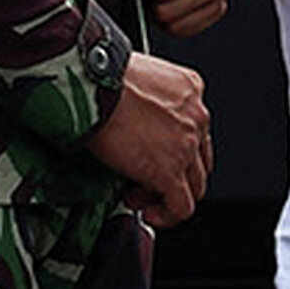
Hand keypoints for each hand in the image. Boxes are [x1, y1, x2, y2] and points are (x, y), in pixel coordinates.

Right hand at [87, 53, 211, 227]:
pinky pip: (181, 206)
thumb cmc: (96, 73)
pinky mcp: (171, 170)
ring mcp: (187, 145)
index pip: (195, 128)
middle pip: (199, 159)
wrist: (90, 81)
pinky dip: (168, 215)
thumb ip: (144, 98)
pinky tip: (148, 212)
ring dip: (168, 195)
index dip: (174, 148)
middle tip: (143, 179)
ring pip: (195, 185)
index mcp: (189, 90)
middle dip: (174, 174)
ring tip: (139, 196)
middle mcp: (196, 116)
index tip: (149, 154)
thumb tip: (127, 115)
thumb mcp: (134, 76)